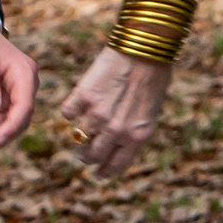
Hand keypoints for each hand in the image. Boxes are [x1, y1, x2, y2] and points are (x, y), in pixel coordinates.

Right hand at [60, 45, 175, 177]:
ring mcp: (97, 114)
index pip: (115, 165)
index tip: (99, 174)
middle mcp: (116, 130)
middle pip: (92, 156)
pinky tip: (78, 104)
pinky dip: (71, 110)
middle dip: (88, 156)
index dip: (105, 172)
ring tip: (84, 127)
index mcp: (137, 136)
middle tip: (86, 153)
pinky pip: (68, 113)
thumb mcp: (151, 110)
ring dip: (79, 135)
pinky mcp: (82, 97)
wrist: (144, 49)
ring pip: (79, 137)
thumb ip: (135, 128)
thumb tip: (119, 142)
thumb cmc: (154, 77)